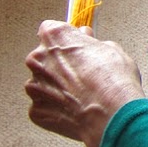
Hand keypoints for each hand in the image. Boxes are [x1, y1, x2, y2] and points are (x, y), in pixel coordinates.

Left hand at [25, 21, 143, 146]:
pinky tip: (75, 109)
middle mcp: (38, 60)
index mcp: (54, 38)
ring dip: (56, 87)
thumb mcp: (111, 48)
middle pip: (44, 58)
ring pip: (43, 83)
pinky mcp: (36, 111)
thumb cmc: (112, 81)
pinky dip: (56, 108)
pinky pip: (44, 106)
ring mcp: (35, 87)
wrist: (112, 116)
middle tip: (82, 73)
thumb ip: (91, 43)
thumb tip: (87, 43)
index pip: (51, 30)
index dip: (67, 39)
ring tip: (80, 95)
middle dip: (60, 64)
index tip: (76, 45)